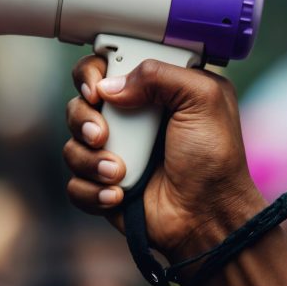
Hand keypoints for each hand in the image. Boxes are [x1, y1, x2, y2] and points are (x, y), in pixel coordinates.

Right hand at [64, 55, 265, 260]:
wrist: (208, 218)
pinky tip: (117, 195)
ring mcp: (113, 152)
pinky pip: (74, 182)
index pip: (104, 67)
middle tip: (101, 135)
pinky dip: (91, 190)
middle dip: (82, 119)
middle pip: (78, 103)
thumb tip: (109, 88)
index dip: (91, 74)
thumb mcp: (205, 99)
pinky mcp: (101, 184)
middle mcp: (128, 118)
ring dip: (90, 160)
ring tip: (118, 173)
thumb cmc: (215, 160)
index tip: (97, 90)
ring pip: (72, 144)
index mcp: (151, 91)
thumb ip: (160, 75)